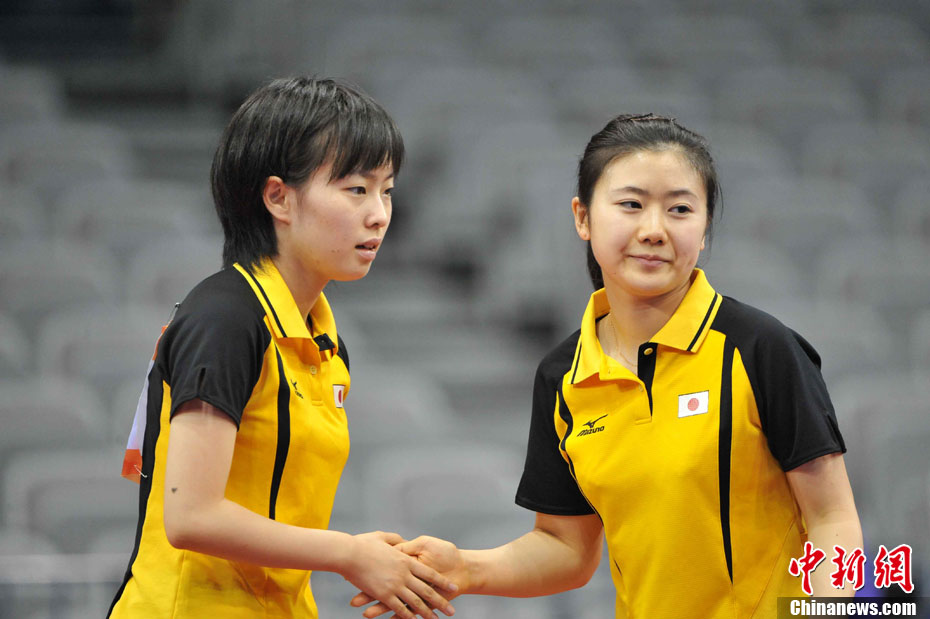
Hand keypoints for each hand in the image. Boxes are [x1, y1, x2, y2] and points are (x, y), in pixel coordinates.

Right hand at [340, 531, 457, 618]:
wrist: (348, 553)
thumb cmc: (362, 544)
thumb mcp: (383, 537)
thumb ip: (396, 539)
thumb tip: (402, 540)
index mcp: (406, 560)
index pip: (429, 574)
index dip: (442, 582)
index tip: (453, 588)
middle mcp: (404, 574)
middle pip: (427, 590)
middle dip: (441, 601)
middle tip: (451, 610)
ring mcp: (394, 585)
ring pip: (415, 602)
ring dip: (427, 612)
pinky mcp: (383, 594)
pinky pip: (398, 608)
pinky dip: (407, 616)